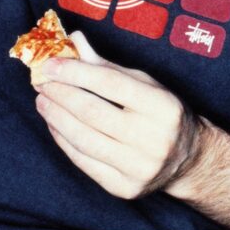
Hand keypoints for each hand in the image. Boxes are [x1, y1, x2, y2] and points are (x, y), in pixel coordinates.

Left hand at [35, 31, 204, 199]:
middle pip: (92, 112)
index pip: (111, 83)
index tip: (51, 64)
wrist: (188, 158)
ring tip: (43, 102)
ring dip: (56, 118)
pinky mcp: (123, 187)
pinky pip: (84, 162)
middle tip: (42, 83)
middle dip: (61, 94)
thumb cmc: (163, 113)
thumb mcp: (146, 85)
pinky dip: (64, 141)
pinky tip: (55, 125)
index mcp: (163, 106)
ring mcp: (138, 166)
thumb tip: (75, 43)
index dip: (77, 72)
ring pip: (84, 139)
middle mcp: (153, 138)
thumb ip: (109, 67)